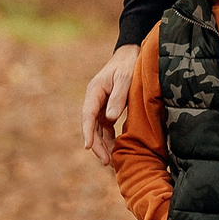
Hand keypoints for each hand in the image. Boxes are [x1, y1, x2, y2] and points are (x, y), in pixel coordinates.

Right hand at [81, 44, 138, 161]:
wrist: (131, 56)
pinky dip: (110, 140)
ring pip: (98, 130)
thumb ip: (118, 97)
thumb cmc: (128, 65)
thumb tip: (109, 118)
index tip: (88, 147)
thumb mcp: (125, 78)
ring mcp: (100, 106)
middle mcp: (94, 100)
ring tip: (111, 163)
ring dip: (103, 145)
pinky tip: (116, 151)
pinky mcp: (108, 110)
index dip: (87, 132)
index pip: (87, 115)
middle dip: (97, 145)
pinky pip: (106, 128)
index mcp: (95, 91)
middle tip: (106, 162)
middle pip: (91, 126)